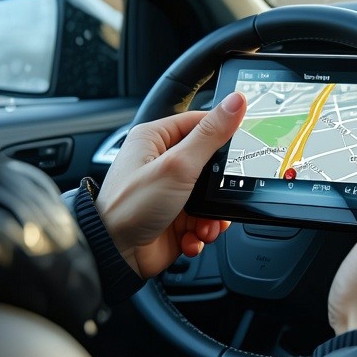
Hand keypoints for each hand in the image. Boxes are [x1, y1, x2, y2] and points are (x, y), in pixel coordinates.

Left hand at [95, 92, 246, 277]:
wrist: (113, 255)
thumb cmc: (129, 207)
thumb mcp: (177, 166)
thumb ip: (210, 135)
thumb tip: (235, 102)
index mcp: (155, 139)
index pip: (199, 123)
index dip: (223, 132)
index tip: (244, 141)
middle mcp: (161, 164)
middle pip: (210, 164)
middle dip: (220, 186)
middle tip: (222, 194)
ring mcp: (169, 193)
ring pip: (211, 197)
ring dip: (213, 216)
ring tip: (204, 225)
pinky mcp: (175, 219)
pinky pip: (203, 221)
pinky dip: (203, 232)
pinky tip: (193, 237)